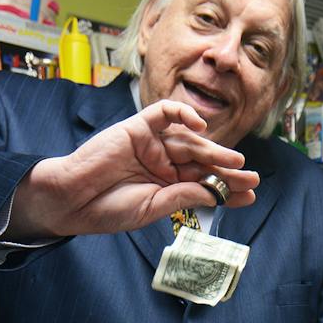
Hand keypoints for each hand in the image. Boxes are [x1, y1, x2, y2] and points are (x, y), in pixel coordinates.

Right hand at [11, 100, 258, 237]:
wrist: (72, 200)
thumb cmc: (109, 209)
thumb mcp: (154, 207)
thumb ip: (184, 195)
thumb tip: (217, 192)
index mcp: (168, 184)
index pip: (204, 182)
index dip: (227, 188)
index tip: (250, 195)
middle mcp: (163, 161)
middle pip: (202, 161)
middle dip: (227, 169)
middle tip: (250, 176)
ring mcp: (152, 143)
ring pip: (190, 141)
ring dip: (213, 149)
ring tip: (235, 161)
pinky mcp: (138, 126)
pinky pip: (164, 113)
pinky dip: (183, 114)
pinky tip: (200, 126)